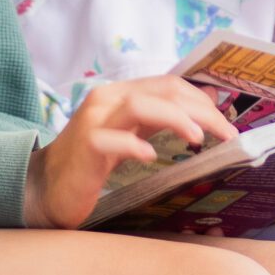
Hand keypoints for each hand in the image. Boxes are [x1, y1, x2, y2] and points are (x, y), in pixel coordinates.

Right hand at [23, 77, 237, 228]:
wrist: (46, 189)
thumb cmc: (91, 164)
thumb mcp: (131, 135)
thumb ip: (161, 118)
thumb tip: (206, 104)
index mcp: (120, 94)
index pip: (169, 85)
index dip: (202, 101)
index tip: (226, 124)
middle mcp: (106, 100)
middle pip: (162, 92)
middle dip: (201, 110)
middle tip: (227, 134)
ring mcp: (92, 122)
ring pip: (139, 105)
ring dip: (176, 119)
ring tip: (199, 138)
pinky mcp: (83, 148)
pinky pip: (112, 140)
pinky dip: (134, 146)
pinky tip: (150, 157)